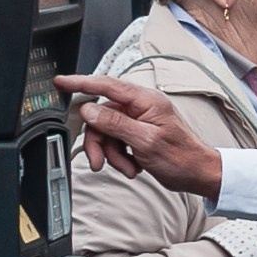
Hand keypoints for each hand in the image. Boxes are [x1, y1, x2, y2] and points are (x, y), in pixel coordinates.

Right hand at [57, 72, 223, 198]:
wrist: (197, 174)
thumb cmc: (181, 157)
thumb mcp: (145, 142)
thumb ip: (116, 124)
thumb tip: (89, 110)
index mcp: (146, 101)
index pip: (106, 85)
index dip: (80, 83)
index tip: (60, 82)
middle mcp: (141, 107)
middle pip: (101, 116)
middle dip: (99, 142)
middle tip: (100, 162)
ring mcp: (138, 121)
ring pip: (106, 132)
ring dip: (111, 154)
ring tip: (127, 168)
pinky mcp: (136, 134)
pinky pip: (115, 142)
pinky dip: (119, 157)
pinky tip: (133, 166)